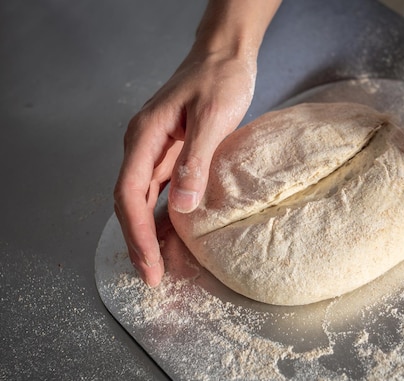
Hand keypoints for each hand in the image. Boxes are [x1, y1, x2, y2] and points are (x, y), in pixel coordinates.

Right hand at [113, 48, 255, 285]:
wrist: (225, 55)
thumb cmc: (219, 78)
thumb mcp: (212, 118)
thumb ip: (196, 161)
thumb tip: (184, 206)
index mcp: (145, 136)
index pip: (130, 193)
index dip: (138, 232)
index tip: (150, 263)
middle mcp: (143, 145)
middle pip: (131, 201)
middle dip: (140, 240)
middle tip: (153, 276)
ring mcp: (156, 149)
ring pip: (143, 198)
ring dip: (149, 231)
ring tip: (160, 263)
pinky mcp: (172, 151)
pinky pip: (160, 189)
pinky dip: (163, 214)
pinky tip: (172, 232)